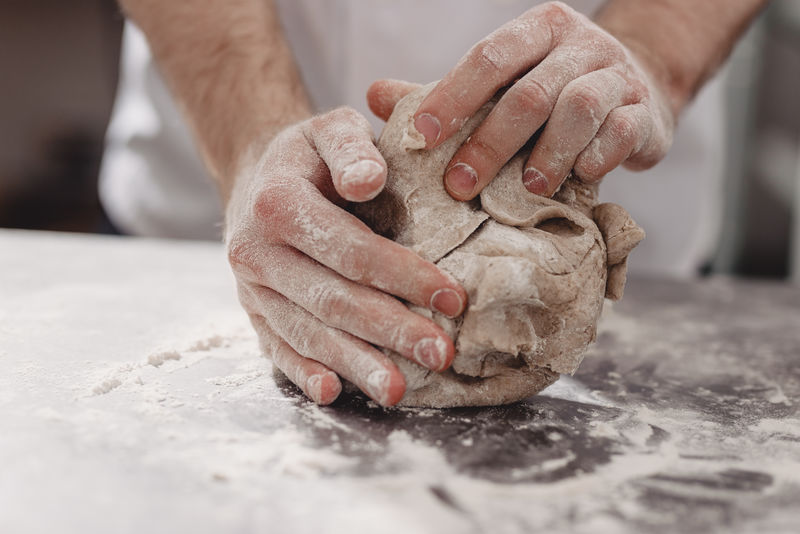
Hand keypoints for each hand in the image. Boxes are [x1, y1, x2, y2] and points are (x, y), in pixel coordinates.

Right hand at [225, 108, 467, 406]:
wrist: (253, 178)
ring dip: (354, 363)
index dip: (402, 274)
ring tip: (397, 391)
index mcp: (278, 203)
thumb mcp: (328, 129)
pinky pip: (277, 347)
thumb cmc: (308, 155)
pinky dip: (303, 372)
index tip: (452, 296)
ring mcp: (251, 288)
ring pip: (306, 332)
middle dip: (389, 329)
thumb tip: (368, 180)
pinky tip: (333, 393)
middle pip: (331, 298)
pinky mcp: (253, 312)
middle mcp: (256, 251)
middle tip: (439, 354)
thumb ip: (350, 146)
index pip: (349, 248)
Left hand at [401, 1, 674, 198]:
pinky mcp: (645, 112)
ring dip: (548, 154)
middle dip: (490, 143)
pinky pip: (621, 133)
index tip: (418, 140)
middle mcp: (578, 45)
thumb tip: (374, 96)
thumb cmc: (551, 93)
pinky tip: (577, 178)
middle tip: (460, 186)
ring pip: (580, 109)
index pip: (487, 59)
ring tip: (526, 189)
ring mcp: (617, 75)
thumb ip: (444, 93)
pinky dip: (596, 157)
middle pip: (530, 93)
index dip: (450, 98)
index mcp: (536, 31)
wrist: (637, 89)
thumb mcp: (502, 84)